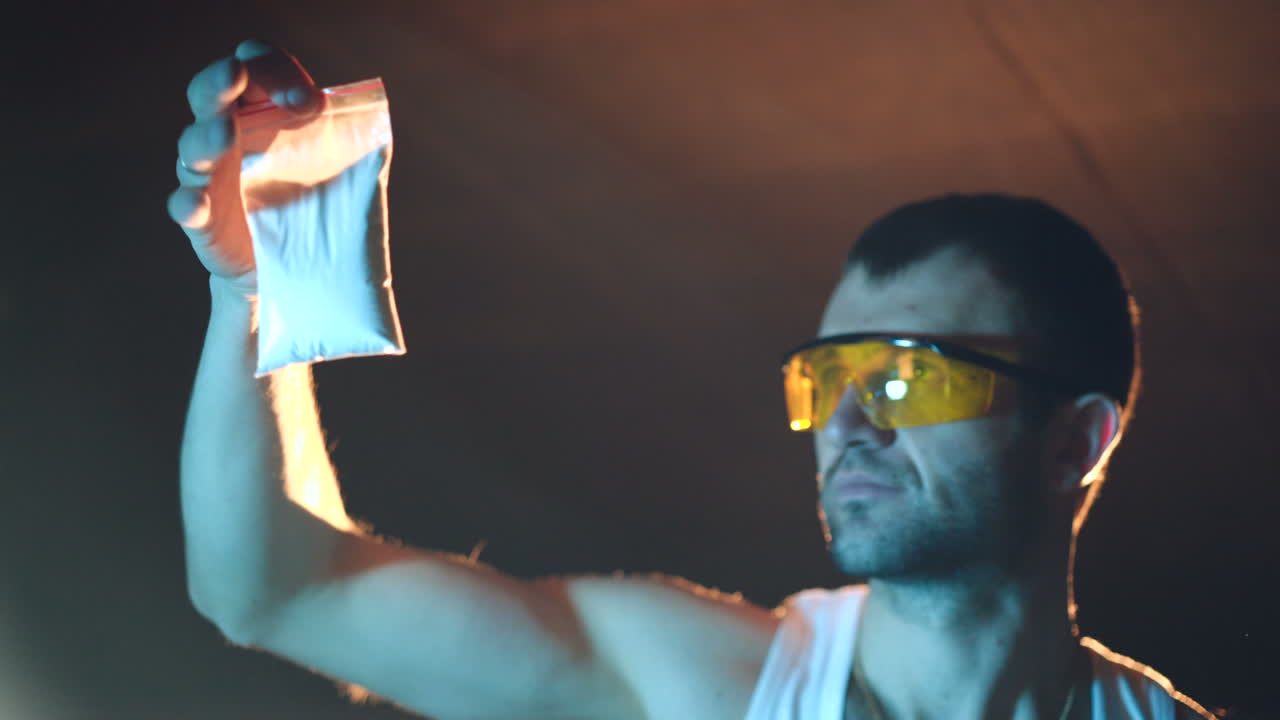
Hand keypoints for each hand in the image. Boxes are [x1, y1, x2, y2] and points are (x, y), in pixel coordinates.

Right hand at [167, 40, 321, 294]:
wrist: (295, 264)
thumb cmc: (313, 200)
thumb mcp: (334, 166)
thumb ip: (345, 140)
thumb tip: (373, 124)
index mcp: (260, 110)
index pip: (257, 68)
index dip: (276, 72)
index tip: (310, 103)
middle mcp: (226, 133)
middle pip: (210, 93)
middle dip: (221, 80)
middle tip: (234, 73)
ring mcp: (208, 175)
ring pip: (193, 146)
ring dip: (206, 136)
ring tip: (224, 134)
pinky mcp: (202, 220)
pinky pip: (185, 207)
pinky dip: (188, 204)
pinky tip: (196, 204)